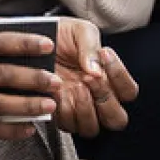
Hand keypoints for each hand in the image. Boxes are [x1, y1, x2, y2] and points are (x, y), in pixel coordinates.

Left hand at [53, 17, 138, 136]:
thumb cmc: (60, 34)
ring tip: (74, 86)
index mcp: (108, 80)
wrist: (31, 36)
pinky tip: (56, 91)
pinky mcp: (56, 113)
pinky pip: (65, 124)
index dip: (120, 76)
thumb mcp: (79, 31)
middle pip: (116, 119)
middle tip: (89, 77)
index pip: (128, 91)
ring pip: (91, 128)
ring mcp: (75, 108)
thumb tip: (97, 69)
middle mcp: (95, 99)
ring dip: (85, 108)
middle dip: (104, 98)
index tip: (104, 53)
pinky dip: (62, 110)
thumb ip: (91, 46)